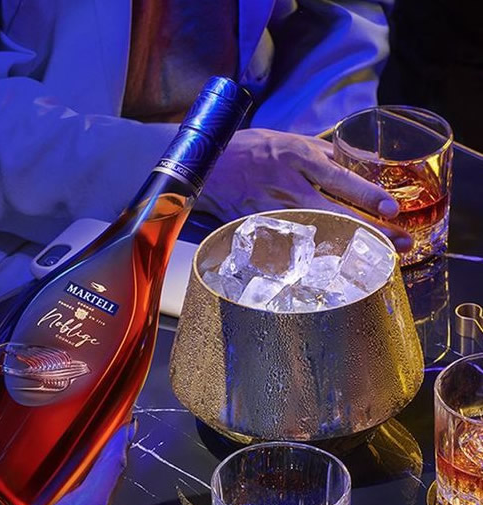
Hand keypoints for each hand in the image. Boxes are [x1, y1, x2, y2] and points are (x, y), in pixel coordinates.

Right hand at [199, 129, 412, 252]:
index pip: (340, 178)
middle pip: (335, 210)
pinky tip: (334, 267)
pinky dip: (315, 256)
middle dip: (370, 228)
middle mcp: (286, 183)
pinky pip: (291, 245)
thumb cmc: (246, 150)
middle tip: (399, 242)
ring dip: (349, 246)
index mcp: (296, 156)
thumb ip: (320, 153)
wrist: (204, 168)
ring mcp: (271, 209)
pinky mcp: (260, 227)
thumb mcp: (287, 139)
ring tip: (375, 257)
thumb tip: (353, 164)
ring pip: (317, 232)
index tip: (392, 208)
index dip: (367, 195)